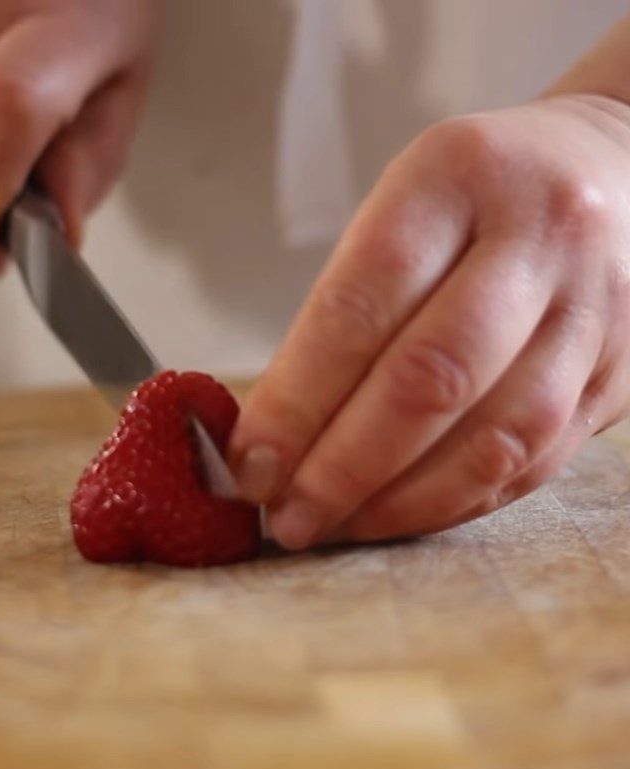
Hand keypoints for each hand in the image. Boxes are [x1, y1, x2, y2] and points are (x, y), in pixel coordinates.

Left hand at [230, 95, 629, 548]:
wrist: (620, 167)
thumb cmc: (477, 198)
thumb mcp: (403, 211)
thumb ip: (343, 313)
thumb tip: (275, 431)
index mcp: (454, 177)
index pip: (359, 307)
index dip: (296, 401)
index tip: (251, 462)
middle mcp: (538, 237)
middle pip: (430, 379)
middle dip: (344, 468)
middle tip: (287, 516)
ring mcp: (595, 308)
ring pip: (495, 436)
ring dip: (402, 501)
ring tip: (337, 526)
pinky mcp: (623, 371)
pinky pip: (537, 460)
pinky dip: (458, 502)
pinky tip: (403, 515)